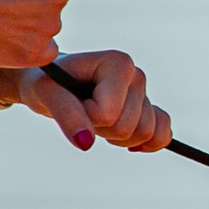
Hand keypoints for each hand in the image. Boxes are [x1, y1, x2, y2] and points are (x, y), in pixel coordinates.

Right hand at [0, 0, 74, 65]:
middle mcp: (56, 15)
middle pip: (51, 10)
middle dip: (33, 5)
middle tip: (2, 2)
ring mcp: (44, 39)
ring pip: (43, 31)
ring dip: (27, 25)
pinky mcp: (30, 58)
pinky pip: (40, 52)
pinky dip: (27, 46)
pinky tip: (6, 35)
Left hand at [17, 49, 172, 155]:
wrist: (53, 85)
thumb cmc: (49, 84)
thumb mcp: (47, 95)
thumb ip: (66, 114)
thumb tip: (86, 143)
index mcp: (118, 62)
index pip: (109, 113)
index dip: (86, 117)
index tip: (72, 100)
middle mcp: (136, 75)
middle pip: (128, 126)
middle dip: (101, 129)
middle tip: (82, 111)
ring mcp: (145, 94)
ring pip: (145, 134)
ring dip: (116, 138)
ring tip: (96, 120)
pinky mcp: (150, 111)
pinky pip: (161, 136)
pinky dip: (147, 145)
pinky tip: (126, 143)